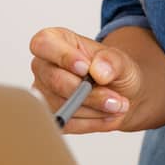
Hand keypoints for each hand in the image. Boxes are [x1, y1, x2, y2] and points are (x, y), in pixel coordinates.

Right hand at [28, 27, 143, 132]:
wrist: (120, 94)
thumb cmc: (114, 71)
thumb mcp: (121, 60)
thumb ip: (112, 61)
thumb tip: (99, 71)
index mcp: (56, 40)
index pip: (43, 43)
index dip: (63, 57)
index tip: (86, 68)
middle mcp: (44, 66)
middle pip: (55, 80)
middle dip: (88, 93)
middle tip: (115, 99)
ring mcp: (44, 92)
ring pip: (62, 105)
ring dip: (94, 109)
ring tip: (116, 105)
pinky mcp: (50, 114)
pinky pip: (67, 123)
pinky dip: (91, 122)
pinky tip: (106, 116)